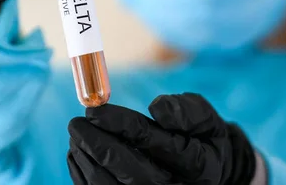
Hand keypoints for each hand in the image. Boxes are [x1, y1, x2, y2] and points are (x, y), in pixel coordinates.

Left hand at [67, 93, 256, 184]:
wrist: (210, 174)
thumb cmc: (203, 140)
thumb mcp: (206, 120)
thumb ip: (187, 112)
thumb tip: (157, 109)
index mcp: (196, 164)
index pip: (150, 142)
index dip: (119, 124)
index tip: (96, 109)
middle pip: (127, 172)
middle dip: (96, 145)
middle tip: (76, 123)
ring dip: (87, 161)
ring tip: (76, 136)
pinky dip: (84, 177)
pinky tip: (78, 155)